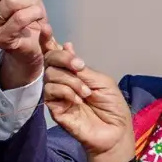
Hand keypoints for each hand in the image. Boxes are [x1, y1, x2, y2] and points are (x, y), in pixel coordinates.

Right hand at [42, 44, 133, 161]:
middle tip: (79, 66)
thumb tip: (66, 45)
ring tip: (86, 93)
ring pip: (50, 76)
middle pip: (49, 61)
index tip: (45, 29)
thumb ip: (82, 68)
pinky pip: (50, 92)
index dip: (48, 41)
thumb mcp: (101, 81)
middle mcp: (63, 81)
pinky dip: (65, 92)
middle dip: (62, 59)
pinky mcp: (54, 109)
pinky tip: (78, 100)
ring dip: (69, 81)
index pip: (56, 54)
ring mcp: (57, 95)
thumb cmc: (113, 107)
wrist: (115, 132)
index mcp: (74, 72)